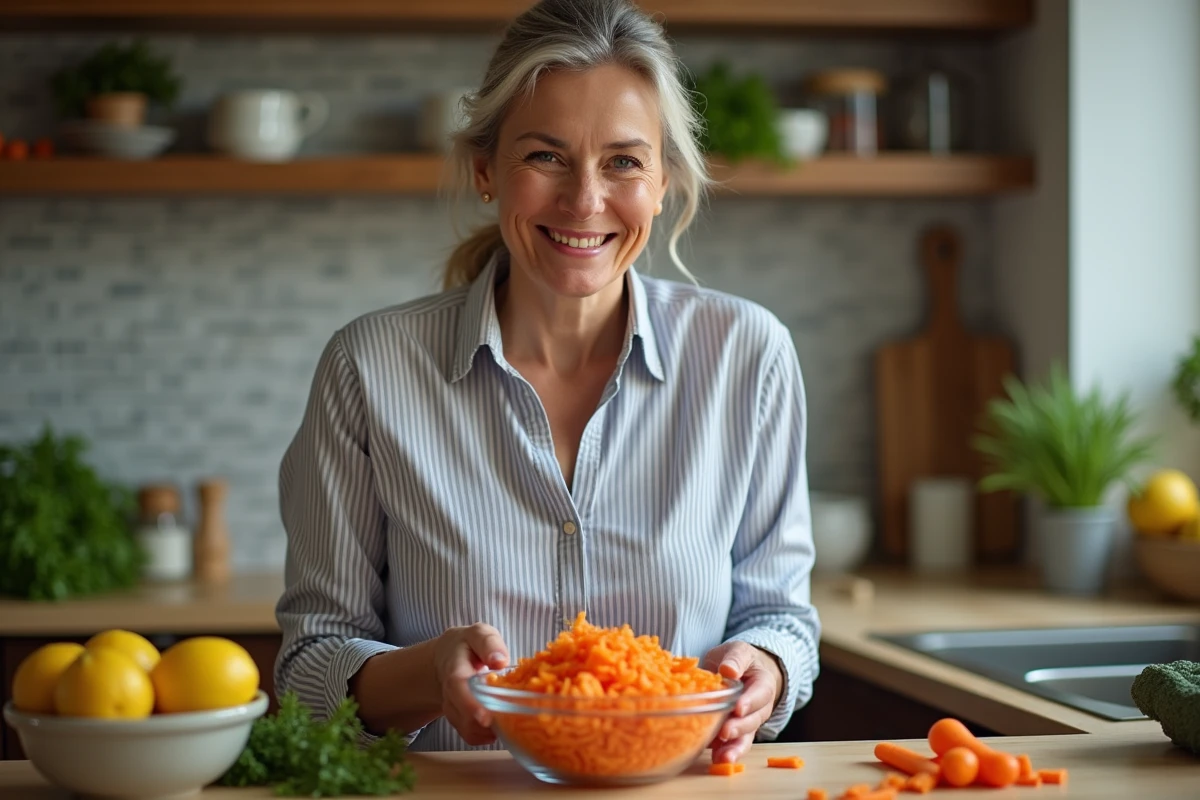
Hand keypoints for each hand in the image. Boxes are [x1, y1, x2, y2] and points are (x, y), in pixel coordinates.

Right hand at [432, 623, 509, 745]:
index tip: (485, 717)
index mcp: (455, 667)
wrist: (447, 657)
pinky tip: (498, 730)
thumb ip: (489, 643)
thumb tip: (500, 661)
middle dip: (479, 725)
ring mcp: (452, 706)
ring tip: (506, 727)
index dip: (470, 704)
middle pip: (459, 713)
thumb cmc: (469, 645)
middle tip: (501, 729)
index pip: (457, 686)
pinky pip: (468, 734)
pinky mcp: (458, 718)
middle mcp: (450, 691)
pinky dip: (484, 737)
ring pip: (464, 727)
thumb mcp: (479, 634)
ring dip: (485, 732)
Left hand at [702, 641, 783, 763]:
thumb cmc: (739, 660)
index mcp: (763, 683)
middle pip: (754, 719)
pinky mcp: (737, 732)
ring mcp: (749, 721)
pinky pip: (735, 744)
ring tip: (723, 757)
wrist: (741, 671)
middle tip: (725, 732)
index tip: (738, 708)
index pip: (760, 693)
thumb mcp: (739, 651)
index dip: (750, 702)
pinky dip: (726, 752)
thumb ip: (735, 659)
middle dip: (740, 727)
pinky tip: (716, 759)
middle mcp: (760, 706)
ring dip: (735, 747)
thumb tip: (728, 670)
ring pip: (746, 737)